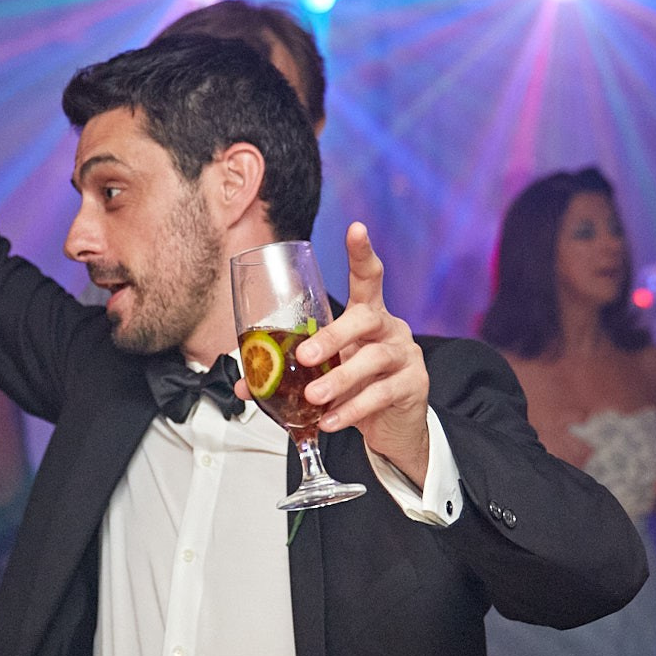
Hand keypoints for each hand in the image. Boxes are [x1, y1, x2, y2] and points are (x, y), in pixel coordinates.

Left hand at [290, 224, 431, 484]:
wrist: (392, 428)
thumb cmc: (354, 388)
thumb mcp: (323, 374)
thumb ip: (289, 373)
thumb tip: (243, 383)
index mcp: (367, 315)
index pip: (369, 277)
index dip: (362, 253)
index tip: (356, 227)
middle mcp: (390, 328)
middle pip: (366, 317)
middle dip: (334, 335)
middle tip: (305, 354)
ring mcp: (405, 356)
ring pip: (373, 359)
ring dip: (340, 379)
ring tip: (314, 398)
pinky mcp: (412, 386)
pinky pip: (381, 394)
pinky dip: (352, 409)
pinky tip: (330, 420)